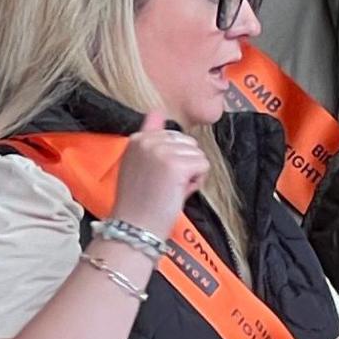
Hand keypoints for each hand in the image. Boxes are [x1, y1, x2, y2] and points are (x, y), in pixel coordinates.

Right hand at [109, 111, 210, 235]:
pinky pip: (203, 165)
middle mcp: (148, 141)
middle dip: (184, 163)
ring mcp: (161, 151)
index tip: (156, 177)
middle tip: (165, 185)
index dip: (172, 158)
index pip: (172, 135)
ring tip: (171, 189)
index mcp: (137, 139)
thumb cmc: (139, 202)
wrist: (134, 227)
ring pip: (197, 154)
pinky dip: (197, 181)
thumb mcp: (137, 163)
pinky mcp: (176, 165)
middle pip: (188, 143)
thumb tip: (156, 110)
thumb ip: (149, 135)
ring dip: (191, 173)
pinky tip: (179, 192)